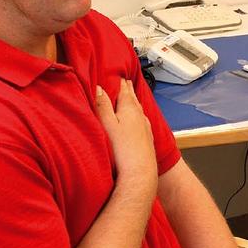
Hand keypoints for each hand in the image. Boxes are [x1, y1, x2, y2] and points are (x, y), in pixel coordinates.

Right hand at [97, 81, 156, 198]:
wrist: (140, 171)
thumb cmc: (122, 149)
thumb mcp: (107, 124)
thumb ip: (103, 105)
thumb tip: (99, 87)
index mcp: (129, 109)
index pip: (125, 91)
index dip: (121, 83)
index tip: (120, 75)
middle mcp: (140, 116)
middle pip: (134, 99)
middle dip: (129, 90)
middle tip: (127, 82)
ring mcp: (145, 127)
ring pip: (140, 109)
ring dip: (135, 102)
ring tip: (132, 97)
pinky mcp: (147, 139)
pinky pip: (143, 121)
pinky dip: (139, 116)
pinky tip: (140, 120)